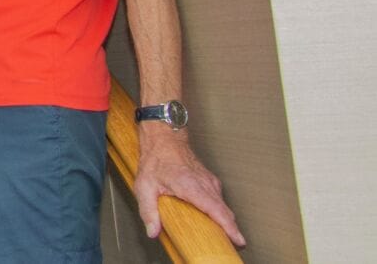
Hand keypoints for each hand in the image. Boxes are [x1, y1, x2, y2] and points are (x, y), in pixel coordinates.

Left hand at [135, 125, 243, 246]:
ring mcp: (210, 181)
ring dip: (226, 222)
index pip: (216, 210)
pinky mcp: (210, 181)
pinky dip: (221, 212)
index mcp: (191, 186)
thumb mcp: (144, 186)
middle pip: (225, 211)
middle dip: (231, 230)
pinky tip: (214, 221)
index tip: (239, 240)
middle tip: (230, 245)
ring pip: (224, 206)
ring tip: (224, 238)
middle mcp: (205, 184)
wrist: (164, 138)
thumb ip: (148, 210)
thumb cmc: (155, 160)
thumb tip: (152, 231)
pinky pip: (219, 200)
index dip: (229, 227)